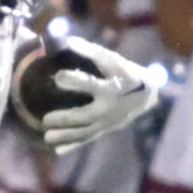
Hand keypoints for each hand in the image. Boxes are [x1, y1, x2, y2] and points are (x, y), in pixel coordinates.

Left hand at [37, 37, 166, 153]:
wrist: (147, 94)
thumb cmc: (123, 72)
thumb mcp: (112, 60)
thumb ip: (91, 51)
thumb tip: (68, 41)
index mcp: (111, 87)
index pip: (91, 84)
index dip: (75, 81)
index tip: (57, 77)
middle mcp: (109, 107)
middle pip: (86, 115)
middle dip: (66, 118)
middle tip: (46, 120)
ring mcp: (108, 121)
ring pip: (85, 132)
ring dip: (66, 136)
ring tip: (46, 137)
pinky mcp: (105, 129)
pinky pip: (88, 139)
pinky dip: (73, 145)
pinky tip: (57, 150)